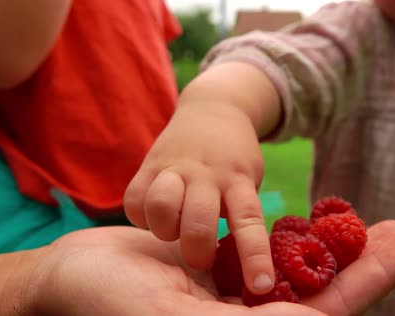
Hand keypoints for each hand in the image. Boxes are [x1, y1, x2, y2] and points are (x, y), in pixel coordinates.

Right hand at [28, 220, 394, 315]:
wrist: (74, 279)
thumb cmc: (115, 305)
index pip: (332, 306)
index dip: (378, 273)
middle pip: (332, 287)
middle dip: (377, 258)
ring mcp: (240, 295)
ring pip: (308, 268)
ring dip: (346, 245)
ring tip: (388, 226)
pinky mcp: (224, 271)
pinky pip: (274, 252)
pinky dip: (304, 237)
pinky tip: (326, 224)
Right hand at [123, 101, 274, 293]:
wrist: (213, 109)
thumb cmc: (233, 161)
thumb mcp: (247, 180)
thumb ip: (240, 212)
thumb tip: (241, 265)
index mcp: (238, 181)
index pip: (250, 222)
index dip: (254, 257)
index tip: (260, 286)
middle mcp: (207, 175)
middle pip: (198, 222)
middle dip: (196, 251)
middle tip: (199, 258)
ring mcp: (176, 167)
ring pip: (160, 206)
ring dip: (164, 229)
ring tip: (171, 229)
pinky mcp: (150, 164)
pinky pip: (133, 199)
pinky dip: (139, 216)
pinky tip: (151, 214)